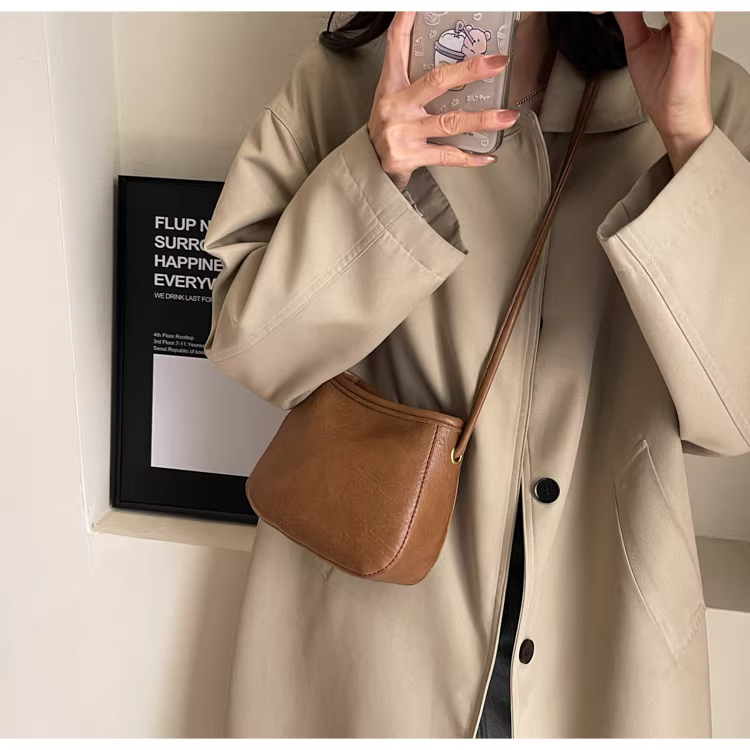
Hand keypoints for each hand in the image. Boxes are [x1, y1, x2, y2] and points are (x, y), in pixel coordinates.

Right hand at [368, 12, 519, 190]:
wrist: (368, 166)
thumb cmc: (387, 127)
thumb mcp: (391, 96)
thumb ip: (413, 75)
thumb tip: (447, 60)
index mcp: (391, 85)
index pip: (397, 45)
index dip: (406, 21)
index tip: (416, 5)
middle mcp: (396, 106)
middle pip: (436, 81)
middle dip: (470, 70)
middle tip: (496, 63)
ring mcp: (403, 132)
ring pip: (449, 122)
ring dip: (482, 119)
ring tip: (506, 116)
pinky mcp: (410, 157)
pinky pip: (446, 156)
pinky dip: (469, 158)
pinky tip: (487, 155)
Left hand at [614, 12, 714, 171]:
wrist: (677, 119)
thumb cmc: (665, 89)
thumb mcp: (639, 45)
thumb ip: (631, 18)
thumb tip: (617, 4)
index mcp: (688, 12)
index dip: (631, 0)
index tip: (600, 7)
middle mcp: (698, 12)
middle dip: (629, 0)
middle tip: (600, 7)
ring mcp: (697, 20)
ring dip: (633, 2)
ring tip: (604, 8)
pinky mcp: (691, 34)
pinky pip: (671, 5)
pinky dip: (640, 6)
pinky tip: (624, 9)